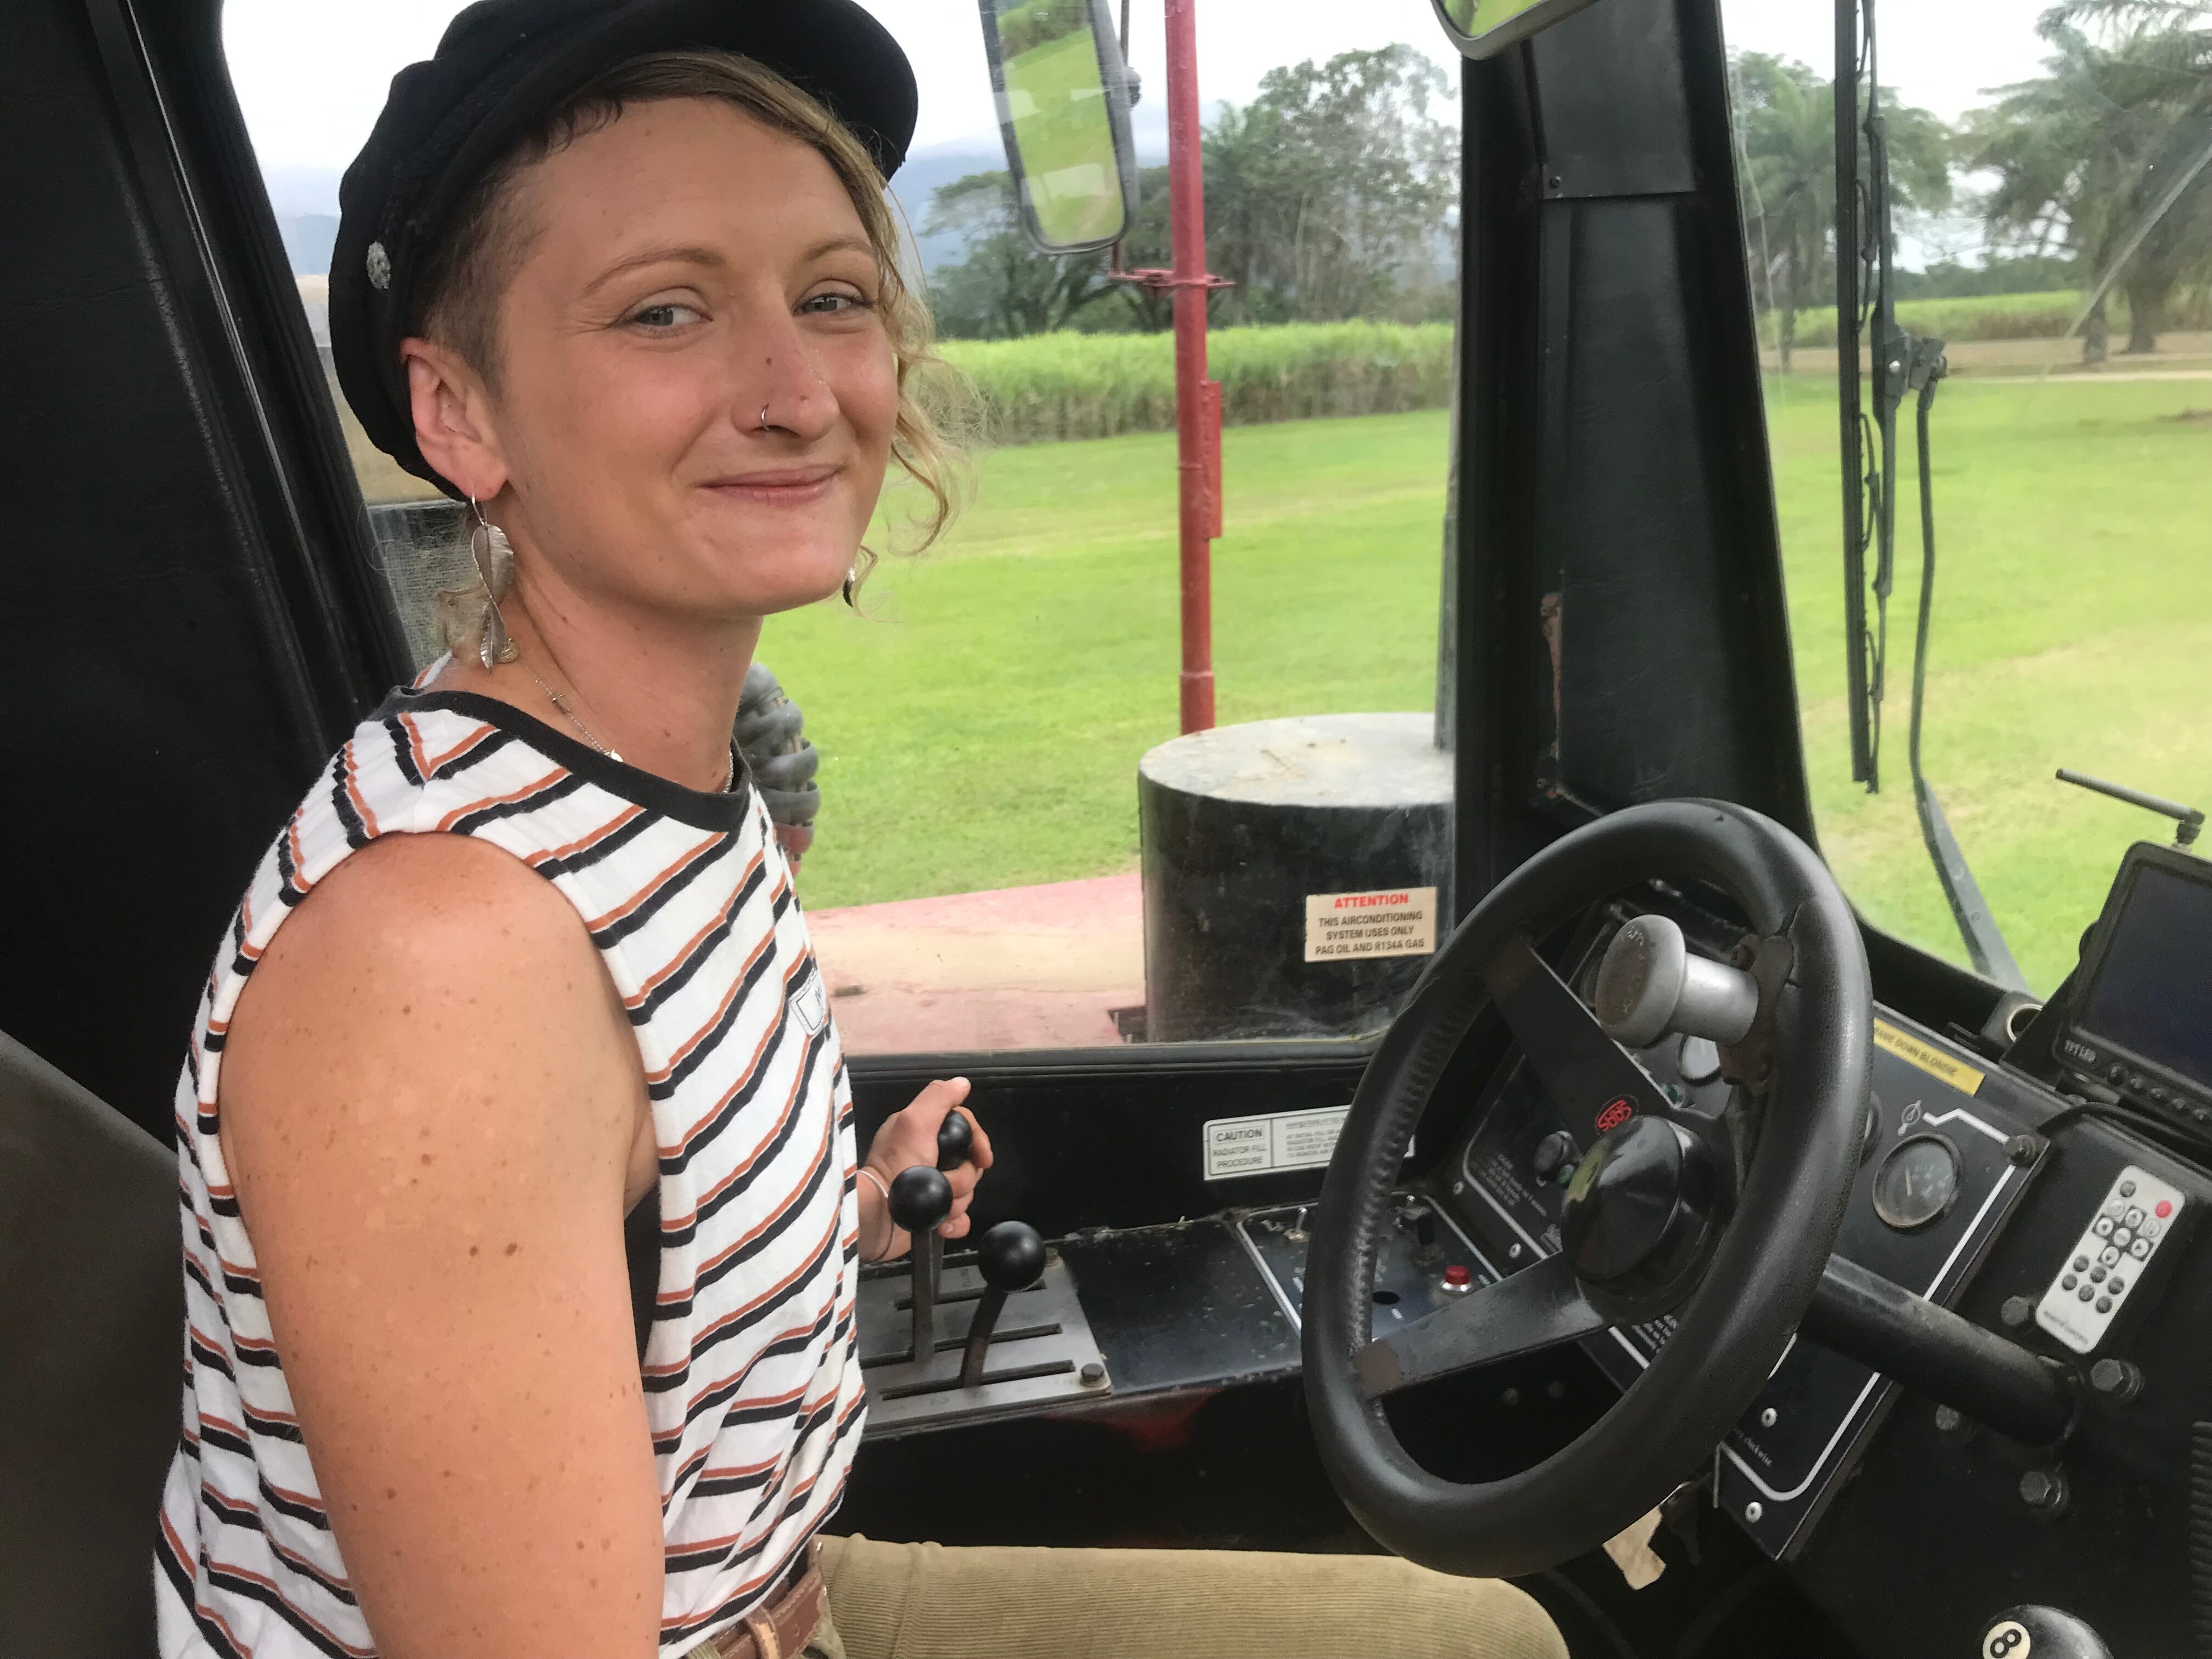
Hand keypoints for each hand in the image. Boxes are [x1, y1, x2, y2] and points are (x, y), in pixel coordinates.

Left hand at [859, 1078, 992, 1260]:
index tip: (984, 1158)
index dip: (978, 1142)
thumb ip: (938, 1098)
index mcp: (922, 1133)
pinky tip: (943, 1224)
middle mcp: (927, 1158)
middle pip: (969, 1164)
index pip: (966, 1130)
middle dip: (962, 1178)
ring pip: (966, 1192)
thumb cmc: (897, 1168)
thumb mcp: (914, 1123)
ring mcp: (929, 1187)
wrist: (877, 1219)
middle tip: (944, 1182)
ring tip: (936, 1206)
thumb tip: (962, 1083)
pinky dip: (954, 1223)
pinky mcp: (931, 1214)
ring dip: (955, 1201)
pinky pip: (958, 1219)